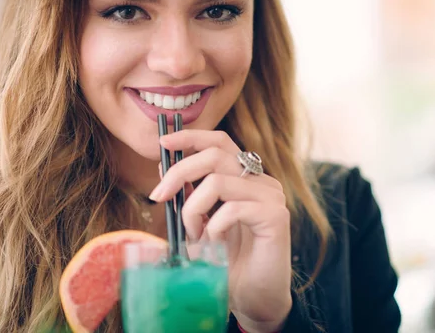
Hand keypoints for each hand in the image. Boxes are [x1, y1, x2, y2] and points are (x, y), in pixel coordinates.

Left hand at [149, 129, 291, 331]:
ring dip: (193, 210)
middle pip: (215, 154)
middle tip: (158, 196)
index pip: (220, 141)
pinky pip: (232, 209)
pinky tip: (215, 246)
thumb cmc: (227, 262)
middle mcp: (261, 181)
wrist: (254, 299)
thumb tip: (163, 170)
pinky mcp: (276, 216)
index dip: (190, 136)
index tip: (162, 143)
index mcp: (245, 177)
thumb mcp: (200, 224)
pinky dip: (213, 227)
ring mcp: (271, 196)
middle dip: (179, 172)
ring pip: (217, 182)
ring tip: (195, 235)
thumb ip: (189, 197)